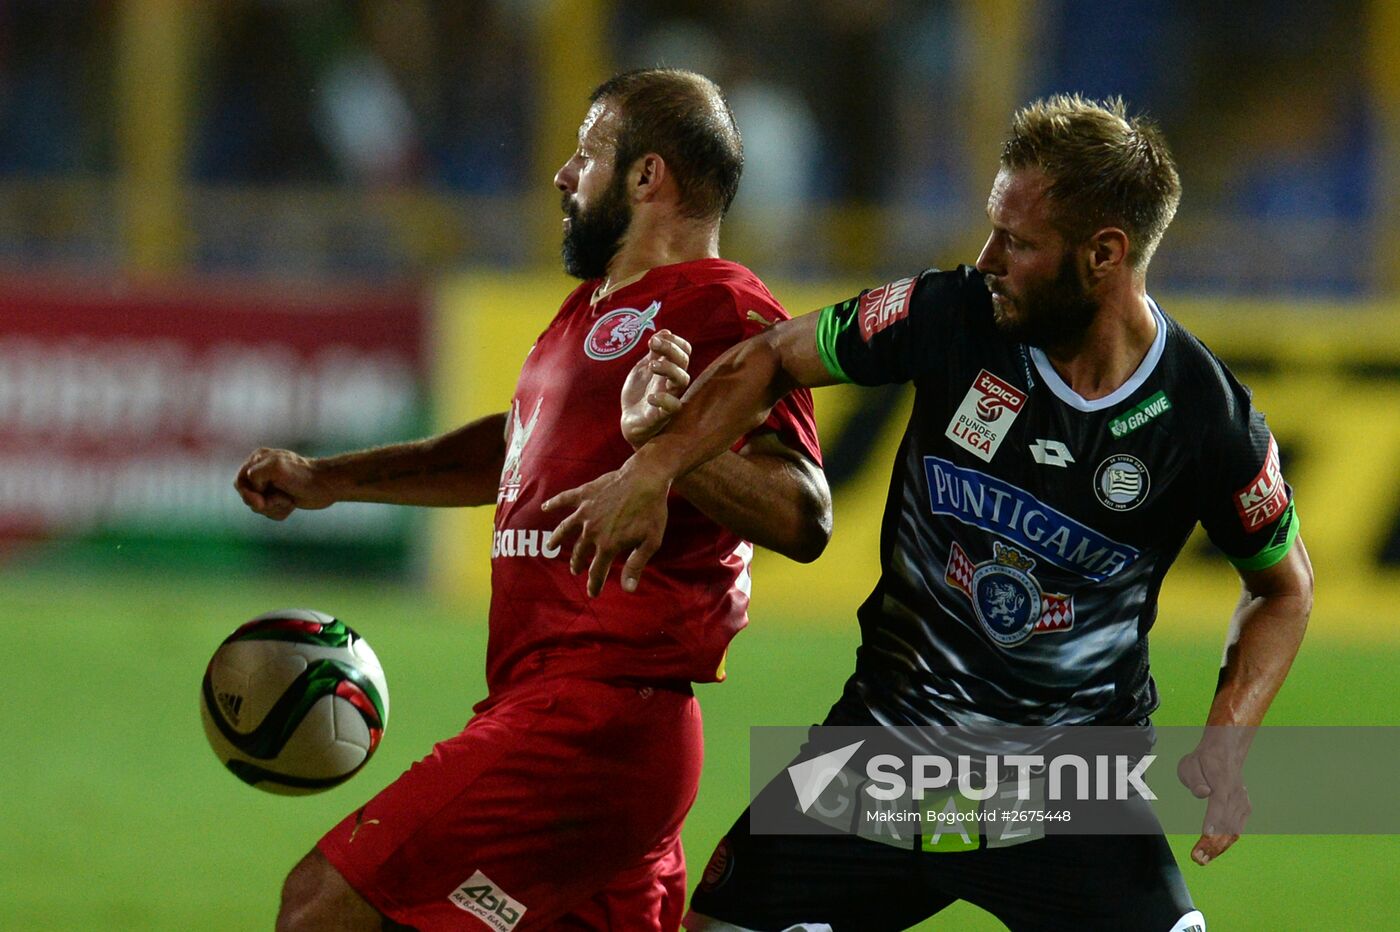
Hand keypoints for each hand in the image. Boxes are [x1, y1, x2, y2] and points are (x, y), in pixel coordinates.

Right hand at [234, 447, 335, 519]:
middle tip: (281, 499)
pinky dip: (280, 512)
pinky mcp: (279, 498)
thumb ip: (255, 475)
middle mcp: (262, 471)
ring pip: (258, 507)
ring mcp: (270, 485)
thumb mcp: (275, 468)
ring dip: (274, 507)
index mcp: (258, 459)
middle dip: (263, 502)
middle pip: (247, 496)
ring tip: (288, 500)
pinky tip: (292, 504)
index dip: (248, 493)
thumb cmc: (302, 476)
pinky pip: (270, 512)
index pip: (239, 481)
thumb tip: (253, 493)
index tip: (261, 499)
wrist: (326, 486)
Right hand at [542, 458, 671, 596]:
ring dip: (557, 538)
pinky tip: (545, 507)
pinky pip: (565, 499)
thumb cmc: (652, 510)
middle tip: (576, 570)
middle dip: (578, 563)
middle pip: (580, 551)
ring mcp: (586, 511)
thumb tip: (628, 590)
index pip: (597, 570)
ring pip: (566, 528)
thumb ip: (636, 565)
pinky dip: (554, 503)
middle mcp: (592, 530)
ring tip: (551, 546)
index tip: (593, 593)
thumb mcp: (650, 542)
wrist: (646, 478)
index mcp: (608, 544)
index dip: (595, 584)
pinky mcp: (585, 494)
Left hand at [620, 330, 692, 448]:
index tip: (657, 338)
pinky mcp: (661, 415)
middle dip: (670, 348)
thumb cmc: (640, 394)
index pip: (684, 351)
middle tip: (652, 343)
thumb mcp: (642, 368)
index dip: (675, 341)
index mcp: (669, 369)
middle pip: (683, 362)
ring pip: (682, 381)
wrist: (630, 422)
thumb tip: (665, 331)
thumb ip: (653, 353)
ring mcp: (668, 397)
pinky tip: (651, 396)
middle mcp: (672, 382)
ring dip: (669, 368)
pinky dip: (664, 400)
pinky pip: (673, 407)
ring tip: (652, 366)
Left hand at [1177, 728, 1252, 864]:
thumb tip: (1203, 793)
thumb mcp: (1189, 764)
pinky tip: (1217, 850)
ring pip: (1234, 828)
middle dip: (1214, 842)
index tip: (1206, 835)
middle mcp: (1236, 794)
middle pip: (1227, 821)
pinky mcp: (1245, 808)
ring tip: (1205, 859)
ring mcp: (1243, 802)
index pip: (1219, 804)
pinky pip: (1238, 828)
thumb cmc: (1203, 761)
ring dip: (1221, 846)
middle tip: (1199, 858)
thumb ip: (1194, 779)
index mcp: (1222, 783)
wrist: (1225, 754)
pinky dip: (1228, 840)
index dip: (1213, 820)